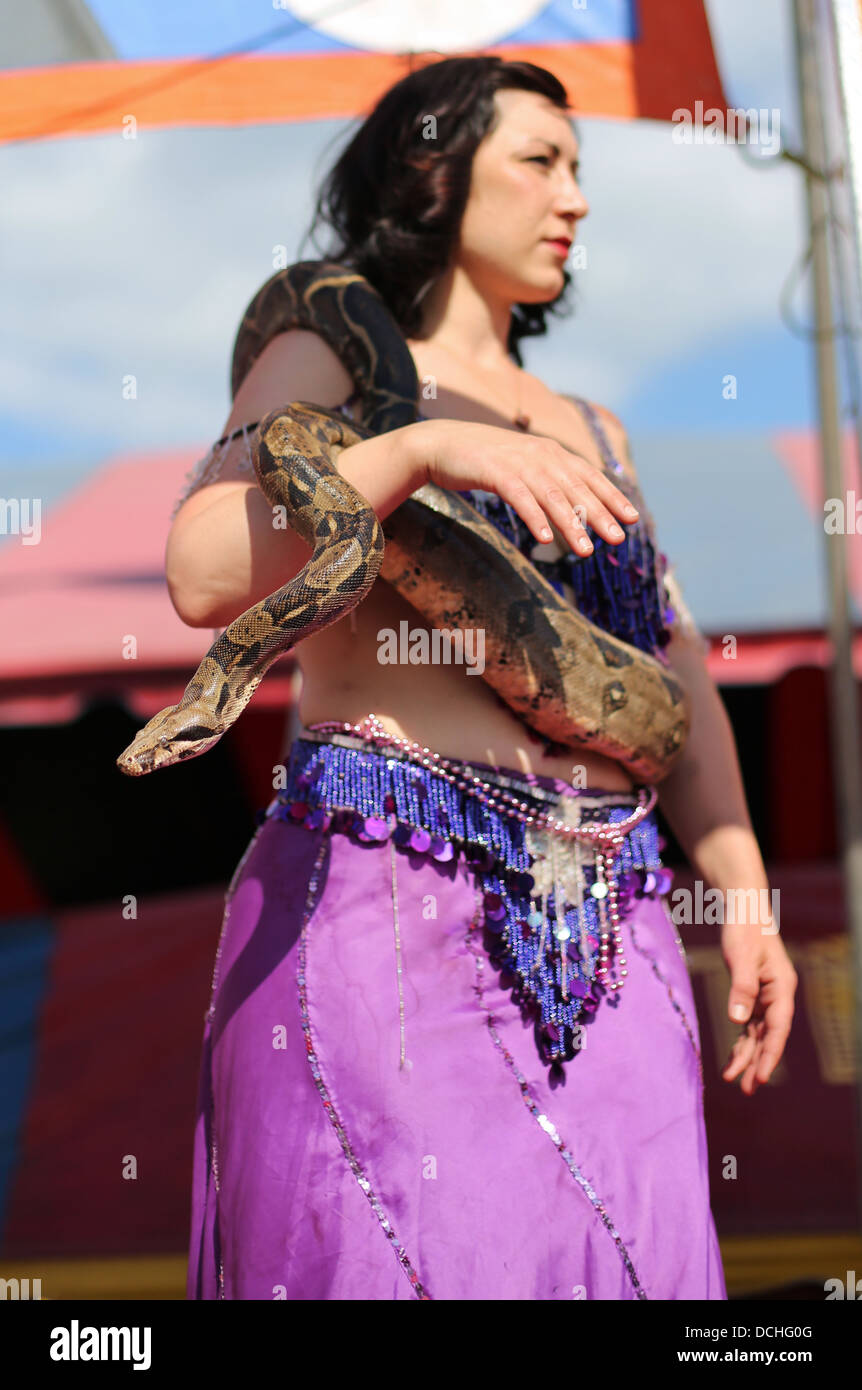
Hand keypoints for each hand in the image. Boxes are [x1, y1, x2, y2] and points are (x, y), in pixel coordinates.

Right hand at [413, 417, 639, 556]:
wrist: (442, 443)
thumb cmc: (484, 459)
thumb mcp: (522, 466)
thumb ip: (547, 479)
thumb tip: (573, 503)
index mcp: (550, 452)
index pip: (589, 476)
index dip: (612, 497)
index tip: (632, 519)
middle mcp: (541, 454)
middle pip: (577, 488)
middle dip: (600, 515)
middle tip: (619, 540)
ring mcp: (519, 462)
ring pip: (553, 497)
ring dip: (572, 524)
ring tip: (586, 551)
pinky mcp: (495, 472)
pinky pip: (521, 498)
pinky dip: (535, 518)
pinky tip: (546, 539)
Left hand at [720, 922, 796, 1094]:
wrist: (743, 909)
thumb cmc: (743, 929)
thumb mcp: (740, 957)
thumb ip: (741, 988)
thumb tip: (737, 1022)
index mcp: (781, 987)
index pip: (777, 1028)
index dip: (770, 1054)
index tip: (761, 1077)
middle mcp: (777, 995)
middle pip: (770, 1035)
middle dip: (759, 1063)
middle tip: (747, 1090)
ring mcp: (766, 995)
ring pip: (759, 1033)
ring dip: (748, 1056)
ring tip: (735, 1081)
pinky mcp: (753, 993)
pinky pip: (749, 1024)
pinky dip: (741, 1041)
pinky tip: (733, 1058)